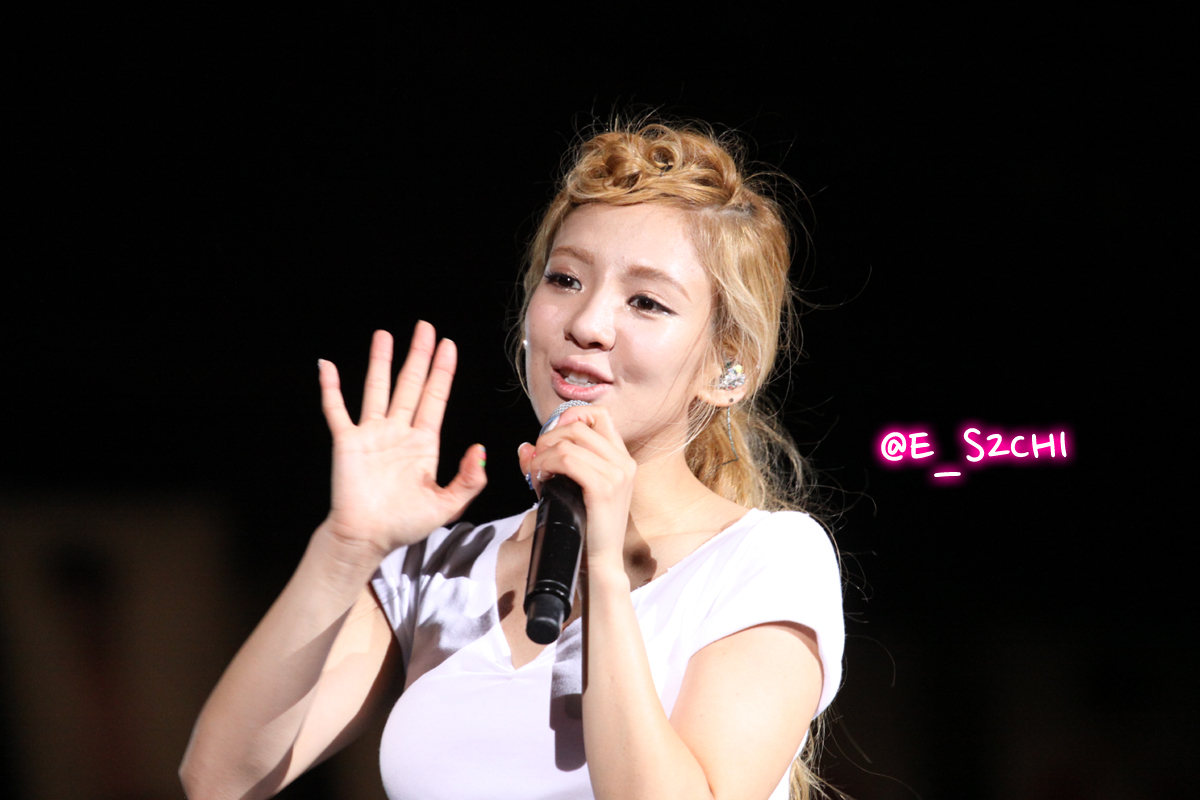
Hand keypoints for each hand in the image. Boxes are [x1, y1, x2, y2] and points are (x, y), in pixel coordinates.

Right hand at [318, 323, 485, 556]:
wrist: (367, 539)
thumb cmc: (404, 524)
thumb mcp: (447, 505)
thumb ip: (469, 479)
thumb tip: (480, 449)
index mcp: (423, 443)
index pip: (435, 397)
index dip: (442, 371)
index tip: (448, 345)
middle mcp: (398, 433)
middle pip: (410, 385)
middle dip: (418, 356)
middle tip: (424, 327)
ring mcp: (372, 435)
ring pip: (377, 389)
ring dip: (380, 362)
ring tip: (384, 335)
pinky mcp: (347, 442)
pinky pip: (337, 410)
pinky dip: (331, 389)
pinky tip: (327, 367)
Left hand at [518, 405, 635, 566]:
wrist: (599, 562)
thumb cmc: (586, 527)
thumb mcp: (571, 489)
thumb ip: (551, 463)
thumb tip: (525, 447)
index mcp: (622, 458)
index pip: (600, 415)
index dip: (571, 416)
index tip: (551, 436)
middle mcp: (624, 462)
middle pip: (579, 425)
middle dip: (548, 437)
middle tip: (537, 460)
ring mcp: (617, 474)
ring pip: (569, 442)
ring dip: (543, 454)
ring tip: (537, 473)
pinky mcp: (604, 487)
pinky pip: (566, 459)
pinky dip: (546, 464)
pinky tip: (541, 479)